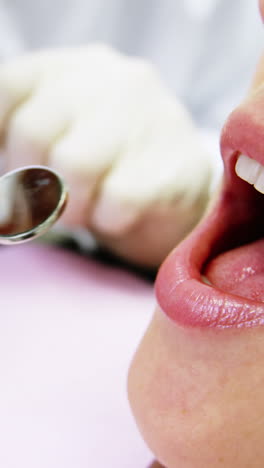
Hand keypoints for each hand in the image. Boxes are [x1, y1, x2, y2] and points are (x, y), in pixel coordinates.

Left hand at [0, 45, 211, 266]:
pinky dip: (107, 219)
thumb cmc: (107, 162)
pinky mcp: (178, 163)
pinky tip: (118, 213)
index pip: (7, 86)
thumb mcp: (61, 133)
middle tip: (52, 199)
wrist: (178, 186)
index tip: (17, 167)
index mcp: (74, 67)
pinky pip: (117, 200)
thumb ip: (23, 135)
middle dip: (32, 182)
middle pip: (34, 132)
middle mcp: (114, 80)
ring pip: (74, 167)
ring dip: (69, 206)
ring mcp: (151, 117)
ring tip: (85, 209)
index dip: (1, 139)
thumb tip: (3, 175)